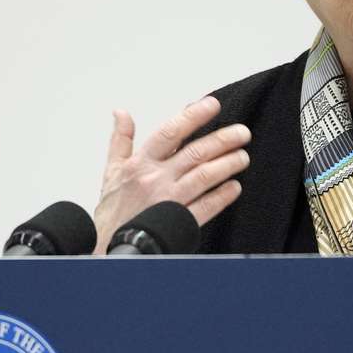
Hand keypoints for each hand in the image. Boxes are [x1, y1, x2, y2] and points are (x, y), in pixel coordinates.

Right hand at [93, 95, 250, 253]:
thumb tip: (121, 114)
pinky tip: (234, 187)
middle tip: (241, 132)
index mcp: (140, 164)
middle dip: (223, 140)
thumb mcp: (111, 171)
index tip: (212, 105)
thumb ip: (120, 140)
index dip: (193, 116)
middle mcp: (155, 180)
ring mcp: (169, 201)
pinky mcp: (178, 222)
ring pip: (205, 176)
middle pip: (195, 153)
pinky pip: (206, 207)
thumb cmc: (113, 212)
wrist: (109, 248)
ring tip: (242, 156)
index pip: (170, 131)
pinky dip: (222, 196)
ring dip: (228, 164)